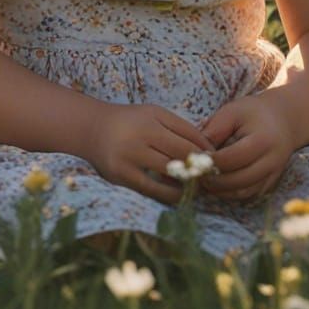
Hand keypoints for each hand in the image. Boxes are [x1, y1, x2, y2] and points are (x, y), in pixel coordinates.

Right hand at [85, 103, 217, 205]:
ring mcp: (130, 157)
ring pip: (169, 173)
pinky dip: (170, 194)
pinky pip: (153, 189)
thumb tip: (208, 148)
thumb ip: (180, 127)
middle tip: (212, 176)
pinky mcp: (122, 175)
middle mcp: (141, 136)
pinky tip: (180, 194)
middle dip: (200, 167)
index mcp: (152, 119)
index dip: (205, 150)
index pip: (188, 137)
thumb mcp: (154, 114)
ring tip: (199, 186)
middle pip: (181, 155)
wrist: (93, 129)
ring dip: (188, 182)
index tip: (216, 161)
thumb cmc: (131, 121)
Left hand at [199, 93, 295, 201]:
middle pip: (238, 180)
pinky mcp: (270, 184)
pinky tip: (217, 184)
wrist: (282, 121)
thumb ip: (215, 129)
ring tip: (203, 179)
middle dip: (214, 180)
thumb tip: (197, 150)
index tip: (193, 158)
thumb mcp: (233, 111)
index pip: (232, 158)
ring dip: (220, 190)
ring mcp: (273, 176)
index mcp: (263, 141)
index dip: (211, 161)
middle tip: (195, 173)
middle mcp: (272, 162)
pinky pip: (248, 195)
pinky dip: (231, 193)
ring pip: (243, 192)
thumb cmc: (253, 113)